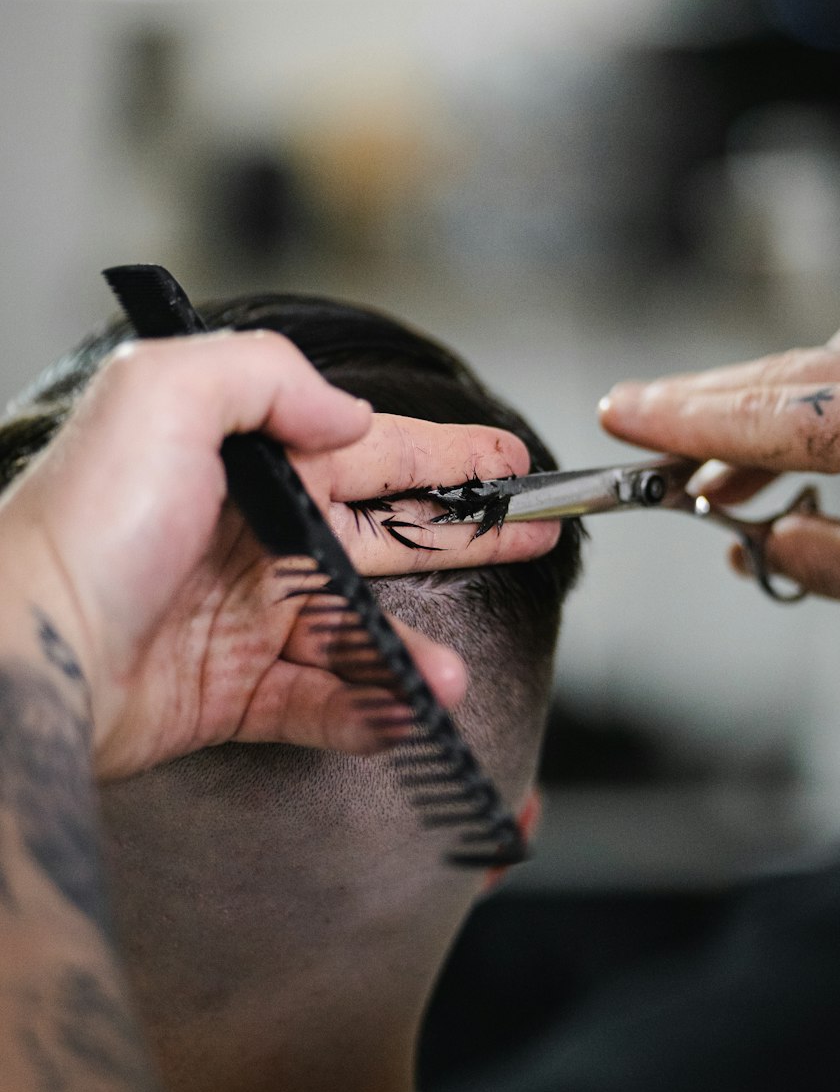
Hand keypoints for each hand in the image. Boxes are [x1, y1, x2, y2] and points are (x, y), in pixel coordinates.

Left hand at [0, 332, 555, 775]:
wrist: (21, 655)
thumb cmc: (83, 524)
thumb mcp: (163, 395)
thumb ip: (264, 375)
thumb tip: (344, 415)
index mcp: (247, 463)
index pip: (371, 449)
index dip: (447, 453)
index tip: (510, 459)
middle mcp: (255, 536)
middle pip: (388, 534)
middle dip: (466, 534)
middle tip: (536, 534)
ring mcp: (245, 618)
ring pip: (361, 632)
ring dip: (415, 653)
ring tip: (450, 676)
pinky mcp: (230, 693)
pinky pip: (320, 704)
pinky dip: (366, 712)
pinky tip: (402, 715)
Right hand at [599, 296, 839, 656]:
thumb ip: (828, 561)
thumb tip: (766, 539)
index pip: (763, 414)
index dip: (680, 418)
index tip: (622, 415)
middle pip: (791, 371)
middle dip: (708, 400)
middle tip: (642, 419)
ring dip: (776, 393)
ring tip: (734, 463)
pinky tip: (824, 410)